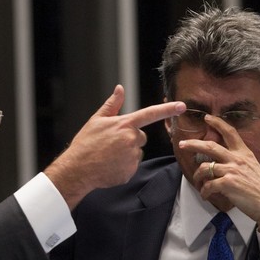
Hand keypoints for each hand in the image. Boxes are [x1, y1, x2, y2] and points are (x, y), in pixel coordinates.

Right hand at [44, 85, 185, 208]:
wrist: (77, 169)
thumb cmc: (85, 144)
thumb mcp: (96, 120)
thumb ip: (112, 105)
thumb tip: (120, 88)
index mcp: (124, 125)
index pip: (150, 114)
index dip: (168, 109)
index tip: (182, 106)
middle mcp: (131, 139)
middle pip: (140, 137)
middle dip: (129, 139)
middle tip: (110, 144)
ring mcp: (132, 156)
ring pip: (136, 152)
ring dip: (126, 154)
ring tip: (108, 156)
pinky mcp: (131, 171)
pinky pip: (131, 166)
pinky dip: (123, 167)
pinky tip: (109, 166)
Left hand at [179, 115, 259, 232]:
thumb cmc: (258, 186)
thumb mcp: (251, 166)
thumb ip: (236, 160)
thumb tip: (219, 161)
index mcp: (243, 153)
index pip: (230, 133)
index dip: (218, 123)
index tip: (207, 117)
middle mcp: (237, 159)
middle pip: (210, 146)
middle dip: (193, 144)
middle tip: (182, 144)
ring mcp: (232, 170)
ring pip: (205, 168)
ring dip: (197, 176)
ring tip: (198, 183)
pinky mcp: (228, 183)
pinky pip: (208, 185)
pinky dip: (204, 191)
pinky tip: (206, 195)